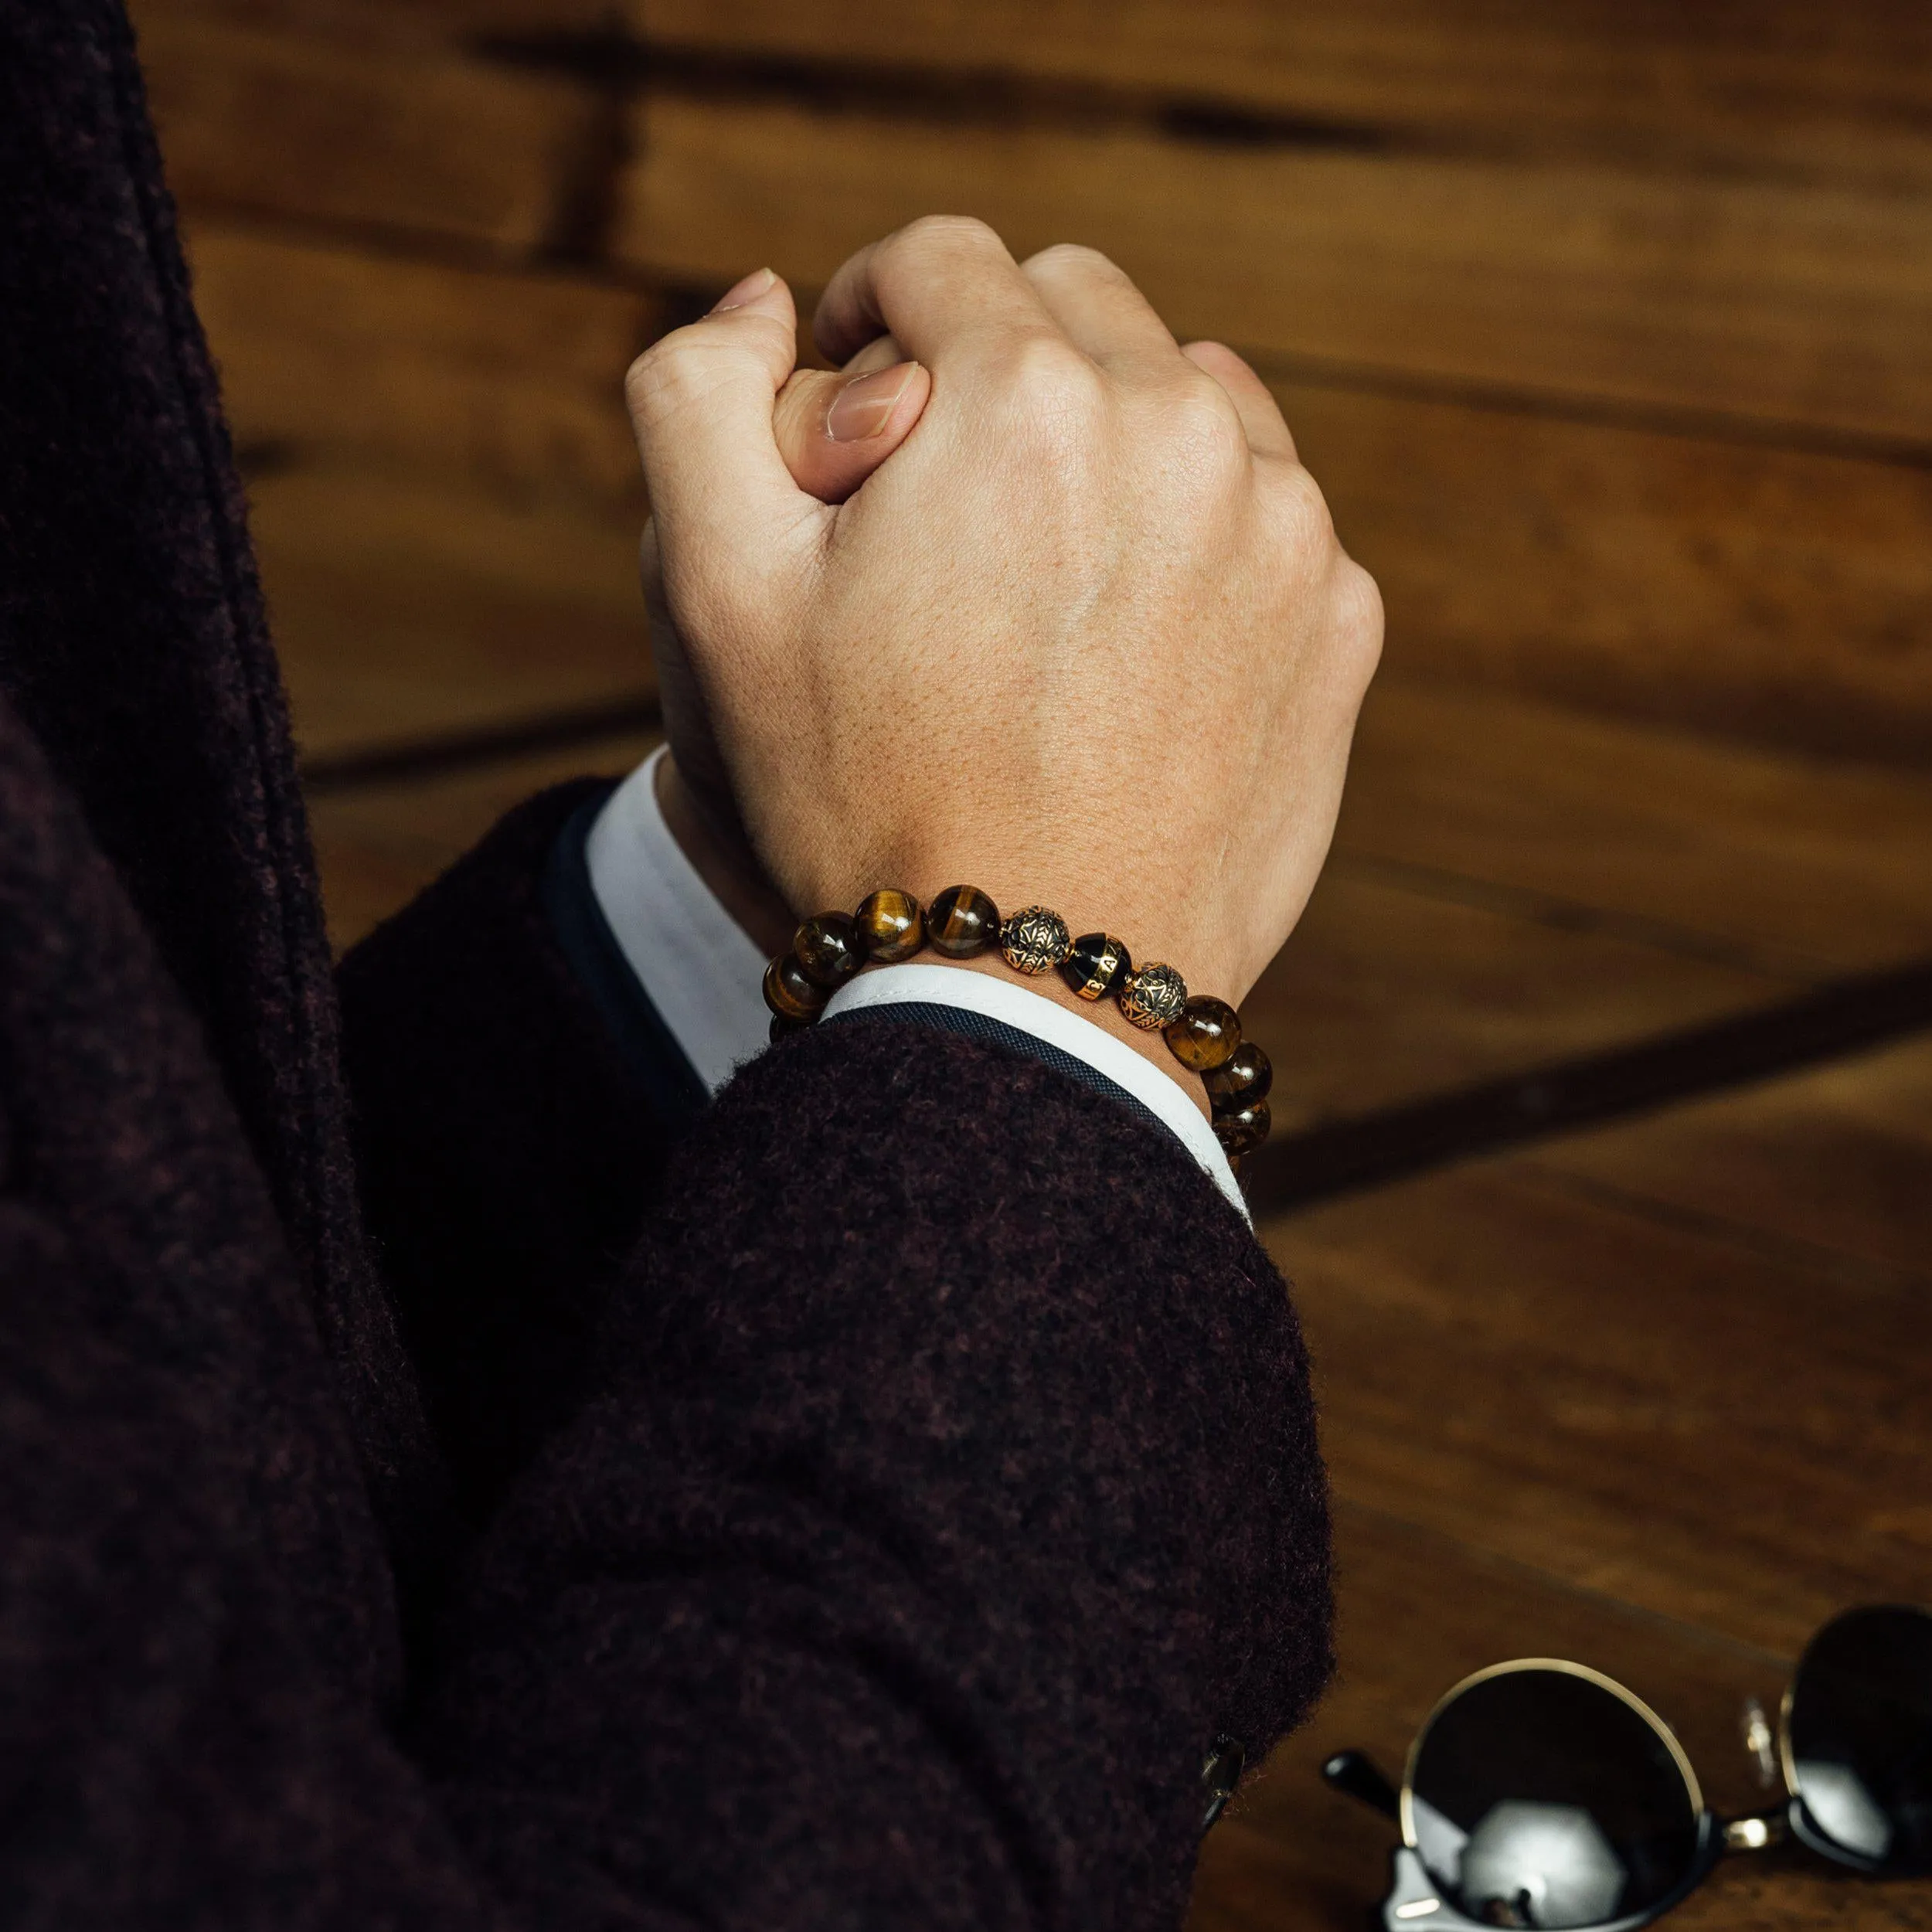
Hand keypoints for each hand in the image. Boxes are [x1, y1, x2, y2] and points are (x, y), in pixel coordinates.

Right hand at [625, 219, 1380, 1057]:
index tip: (855, 405)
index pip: (940, 258)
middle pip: (1074, 302)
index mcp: (1025, 398)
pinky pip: (1267, 508)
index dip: (870, 312)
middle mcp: (1182, 428)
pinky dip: (1200, 531)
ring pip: (1186, 392)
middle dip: (992, 363)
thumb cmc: (862, 798)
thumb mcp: (716, 598)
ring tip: (1041, 565)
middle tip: (939, 497)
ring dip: (1107, 434)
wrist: (1032, 992)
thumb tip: (774, 298)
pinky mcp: (1341, 619)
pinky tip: (1131, 637)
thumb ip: (698, 398)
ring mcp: (1286, 527)